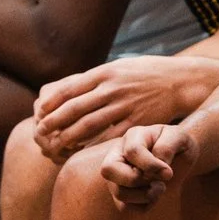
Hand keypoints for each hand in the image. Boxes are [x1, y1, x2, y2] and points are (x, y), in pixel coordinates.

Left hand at [34, 57, 188, 158]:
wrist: (178, 81)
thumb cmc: (144, 74)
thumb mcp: (118, 67)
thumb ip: (94, 79)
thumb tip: (66, 90)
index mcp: (105, 73)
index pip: (70, 89)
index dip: (52, 104)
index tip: (40, 114)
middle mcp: (112, 88)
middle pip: (75, 108)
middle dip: (54, 123)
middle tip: (40, 134)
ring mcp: (124, 106)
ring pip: (89, 125)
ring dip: (68, 137)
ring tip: (54, 146)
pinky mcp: (136, 122)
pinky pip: (109, 137)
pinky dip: (92, 145)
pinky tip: (80, 152)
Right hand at [100, 122, 198, 207]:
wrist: (180, 157)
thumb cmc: (178, 145)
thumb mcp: (181, 137)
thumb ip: (167, 147)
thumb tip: (159, 169)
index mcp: (134, 136)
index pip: (132, 151)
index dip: (150, 165)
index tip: (169, 173)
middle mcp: (119, 154)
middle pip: (108, 170)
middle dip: (137, 180)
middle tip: (158, 181)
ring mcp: (117, 174)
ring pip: (119, 192)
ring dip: (145, 196)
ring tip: (161, 188)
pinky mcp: (121, 191)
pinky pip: (125, 206)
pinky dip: (144, 205)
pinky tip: (155, 195)